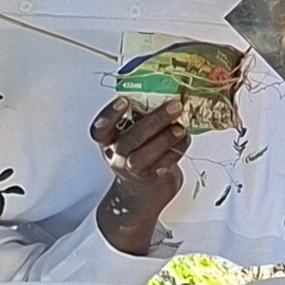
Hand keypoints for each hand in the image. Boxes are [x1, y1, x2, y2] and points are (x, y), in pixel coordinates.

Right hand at [90, 96, 190, 254]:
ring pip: (145, 155)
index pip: (100, 129)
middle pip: (131, 139)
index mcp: (109, 140)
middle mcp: (117, 155)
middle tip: (174, 106)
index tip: (124, 100)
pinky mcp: (151, 179)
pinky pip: (163, 165)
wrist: (142, 193)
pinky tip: (184, 139)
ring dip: (165, 139)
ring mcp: (132, 169)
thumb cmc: (139, 153)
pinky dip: (176, 151)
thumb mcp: (132, 134)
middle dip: (155, 120)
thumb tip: (167, 91)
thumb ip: (141, 117)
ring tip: (180, 127)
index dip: (110, 115)